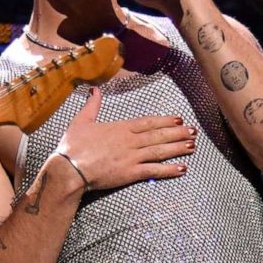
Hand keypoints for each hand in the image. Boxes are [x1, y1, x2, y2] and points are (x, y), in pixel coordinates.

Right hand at [52, 87, 195, 191]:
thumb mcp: (81, 120)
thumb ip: (92, 105)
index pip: (148, 122)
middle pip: (159, 135)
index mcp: (120, 128)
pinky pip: (154, 171)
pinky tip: (182, 169)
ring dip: (178, 148)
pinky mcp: (130, 173)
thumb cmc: (72, 146)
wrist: (69, 169)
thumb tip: (95, 89)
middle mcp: (130, 141)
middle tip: (193, 131)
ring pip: (160, 151)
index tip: (179, 119)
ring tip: (192, 146)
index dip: (165, 121)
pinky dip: (169, 170)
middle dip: (178, 133)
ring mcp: (132, 157)